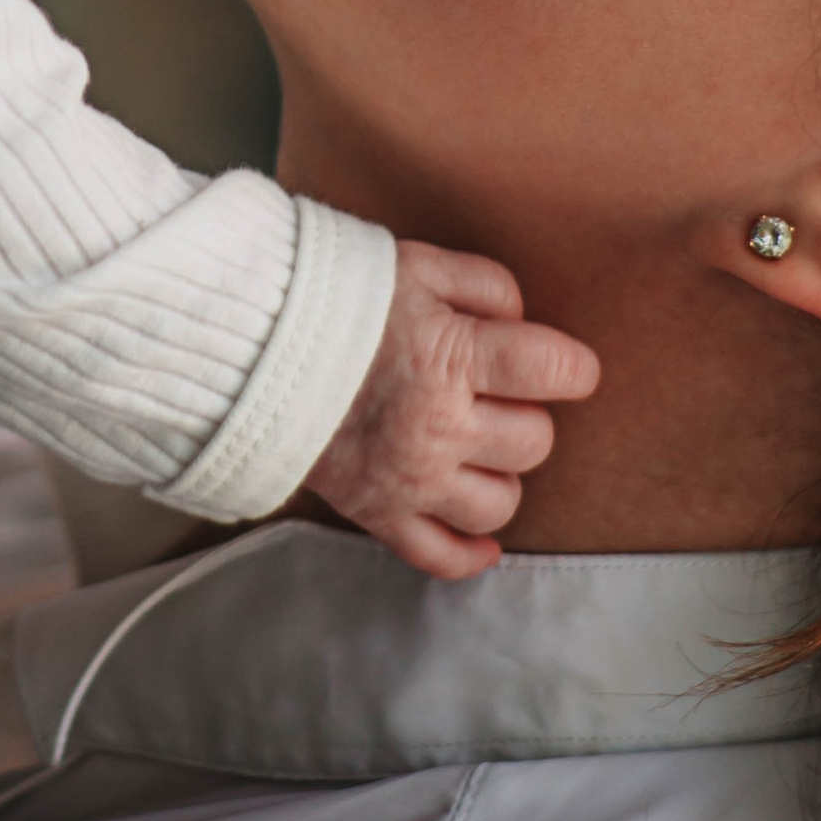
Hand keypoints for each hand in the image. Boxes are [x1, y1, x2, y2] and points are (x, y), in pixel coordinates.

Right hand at [304, 244, 598, 578]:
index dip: (573, 367)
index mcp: (451, 358)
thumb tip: (524, 323)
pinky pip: (440, 557)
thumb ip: (485, 286)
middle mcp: (437, 428)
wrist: (247, 345)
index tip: (564, 366)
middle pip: (534, 442)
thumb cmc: (335, 297)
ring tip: (476, 445)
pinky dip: (471, 555)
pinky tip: (484, 539)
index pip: (554, 372)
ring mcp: (407, 480)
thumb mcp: (416, 263)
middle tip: (493, 394)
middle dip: (525, 415)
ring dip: (500, 474)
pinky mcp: (376, 513)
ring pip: (501, 505)